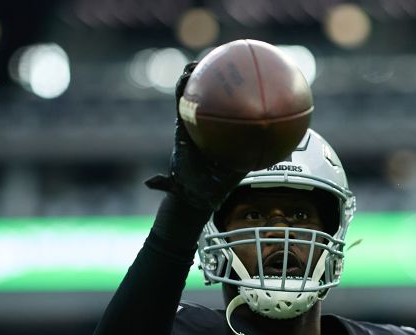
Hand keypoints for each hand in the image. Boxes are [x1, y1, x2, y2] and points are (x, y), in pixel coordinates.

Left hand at [144, 61, 243, 212]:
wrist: (201, 194)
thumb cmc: (187, 187)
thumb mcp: (177, 185)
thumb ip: (164, 183)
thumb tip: (149, 183)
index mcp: (186, 129)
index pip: (184, 99)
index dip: (186, 83)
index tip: (191, 71)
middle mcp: (200, 125)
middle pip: (201, 92)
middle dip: (206, 74)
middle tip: (214, 59)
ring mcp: (214, 129)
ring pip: (221, 102)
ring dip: (227, 84)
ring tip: (239, 67)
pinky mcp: (228, 138)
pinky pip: (241, 122)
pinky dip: (248, 113)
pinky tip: (267, 105)